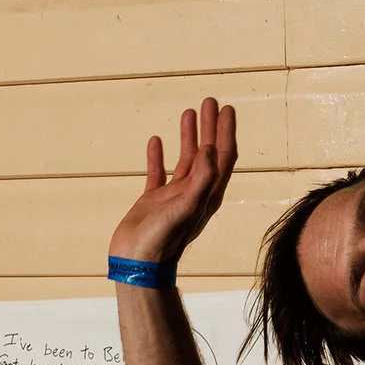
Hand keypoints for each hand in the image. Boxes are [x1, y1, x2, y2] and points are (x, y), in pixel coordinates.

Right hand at [111, 95, 238, 265]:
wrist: (137, 263)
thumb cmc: (164, 239)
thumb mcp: (187, 207)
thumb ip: (201, 179)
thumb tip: (212, 148)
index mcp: (208, 195)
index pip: (224, 157)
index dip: (227, 132)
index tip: (227, 109)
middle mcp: (195, 193)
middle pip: (208, 153)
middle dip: (210, 127)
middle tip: (209, 101)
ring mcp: (174, 196)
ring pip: (185, 159)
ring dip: (188, 136)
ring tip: (188, 112)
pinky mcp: (153, 200)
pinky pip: (157, 172)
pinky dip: (157, 156)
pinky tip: (156, 141)